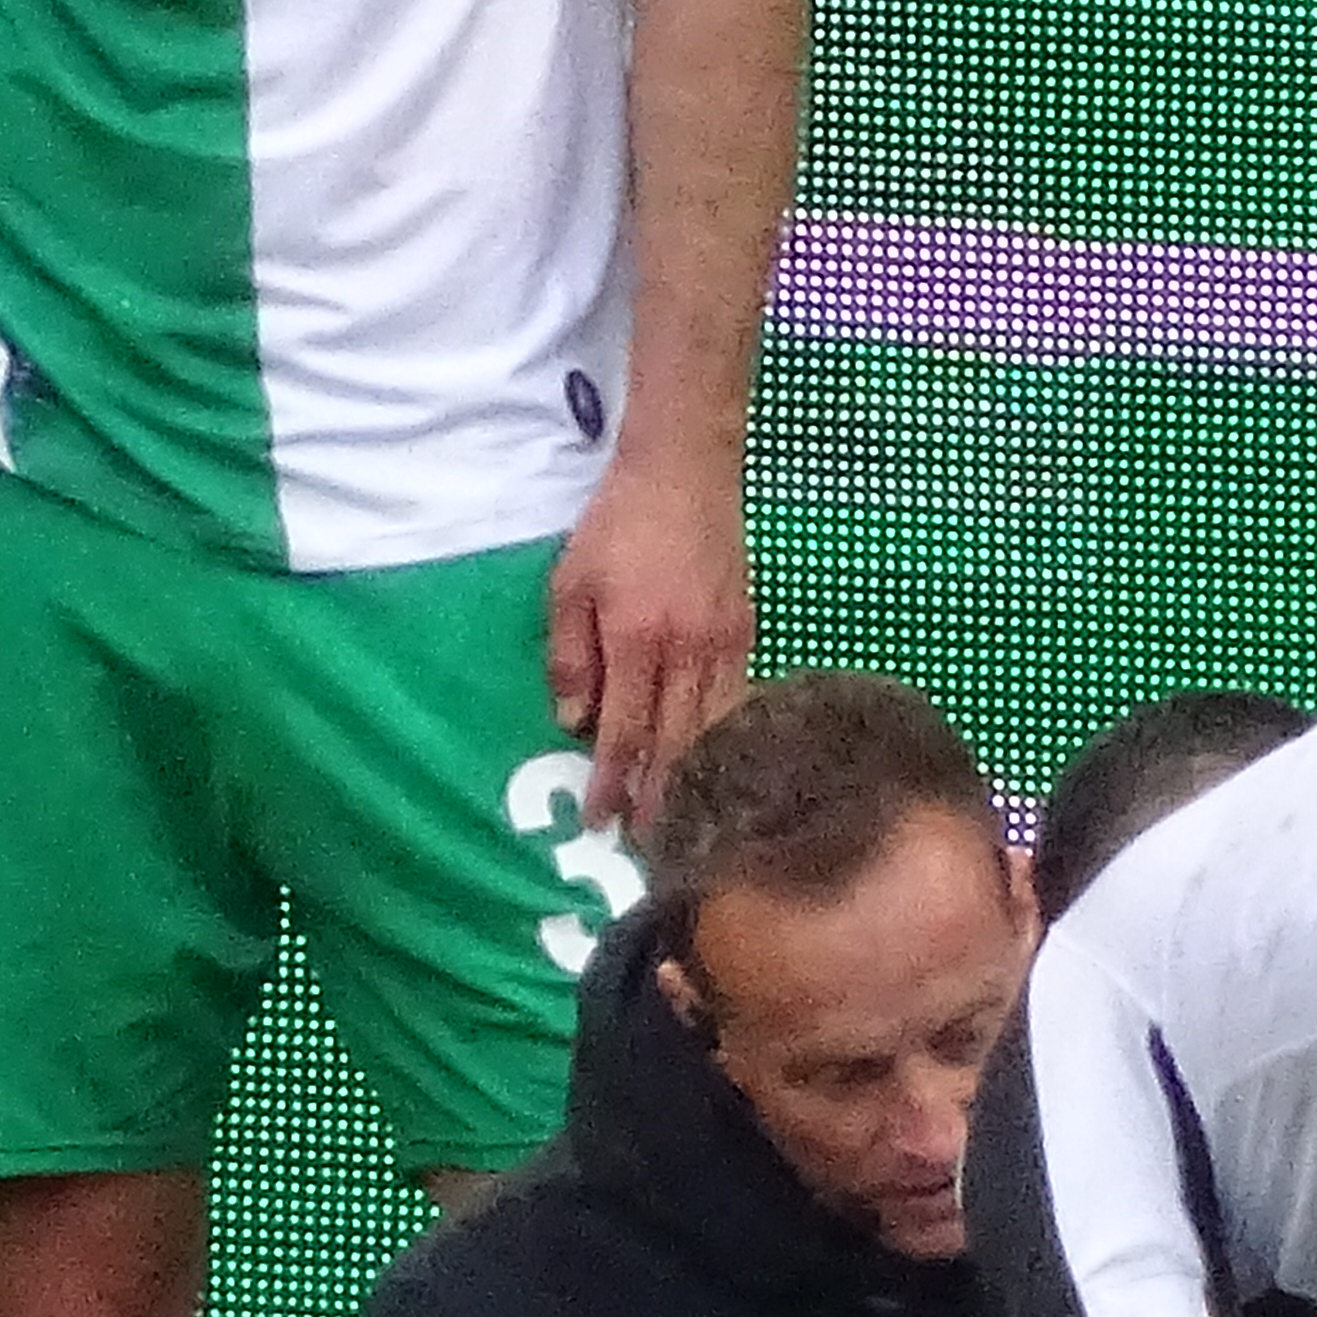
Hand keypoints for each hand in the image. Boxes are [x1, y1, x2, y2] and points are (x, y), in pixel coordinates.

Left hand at [543, 442, 749, 837]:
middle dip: (659, 800)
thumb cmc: (617, 524)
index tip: (599, 822)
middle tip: (647, 846)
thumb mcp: (569, 582)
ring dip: (697, 781)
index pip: (624, 731)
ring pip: (713, 731)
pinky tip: (719, 766)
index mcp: (635, 638)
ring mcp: (725, 644)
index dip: (611, 782)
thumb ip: (570, 656)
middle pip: (676, 745)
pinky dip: (727, 742)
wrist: (686, 470)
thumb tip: (574, 724)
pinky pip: (738, 703)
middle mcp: (686, 651)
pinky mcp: (747, 633)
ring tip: (684, 820)